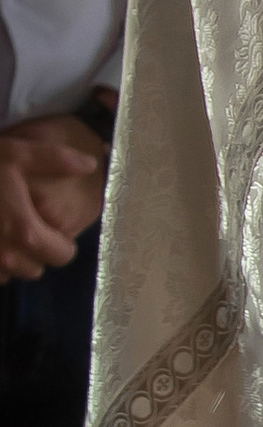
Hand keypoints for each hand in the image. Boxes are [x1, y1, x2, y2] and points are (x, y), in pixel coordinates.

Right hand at [0, 115, 106, 280]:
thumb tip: (90, 163)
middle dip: (38, 252)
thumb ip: (54, 160)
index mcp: (25, 232)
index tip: (55, 229)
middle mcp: (6, 256)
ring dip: (14, 258)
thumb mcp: (15, 154)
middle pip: (37, 269)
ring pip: (12, 273)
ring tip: (6, 231)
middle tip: (29, 227)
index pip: (62, 255)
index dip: (63, 243)